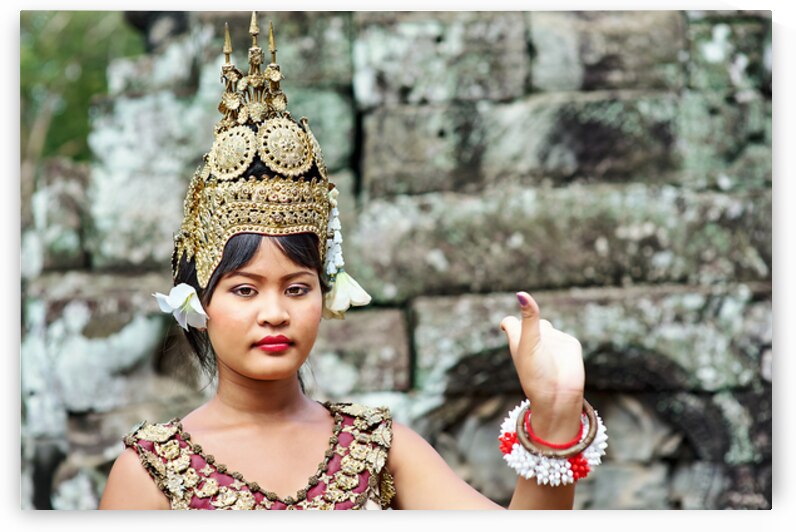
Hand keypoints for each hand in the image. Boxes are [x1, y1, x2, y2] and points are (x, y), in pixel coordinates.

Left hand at [500, 291, 584, 441]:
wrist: (558, 395)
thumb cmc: (536, 372)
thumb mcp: (528, 343)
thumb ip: (528, 318)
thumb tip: (521, 293)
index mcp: (518, 339)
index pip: (511, 323)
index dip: (510, 322)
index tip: (507, 324)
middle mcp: (534, 339)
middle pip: (530, 322)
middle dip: (530, 323)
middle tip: (529, 332)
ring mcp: (552, 342)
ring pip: (548, 327)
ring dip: (546, 331)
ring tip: (542, 350)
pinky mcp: (569, 346)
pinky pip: (566, 338)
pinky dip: (565, 342)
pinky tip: (560, 358)